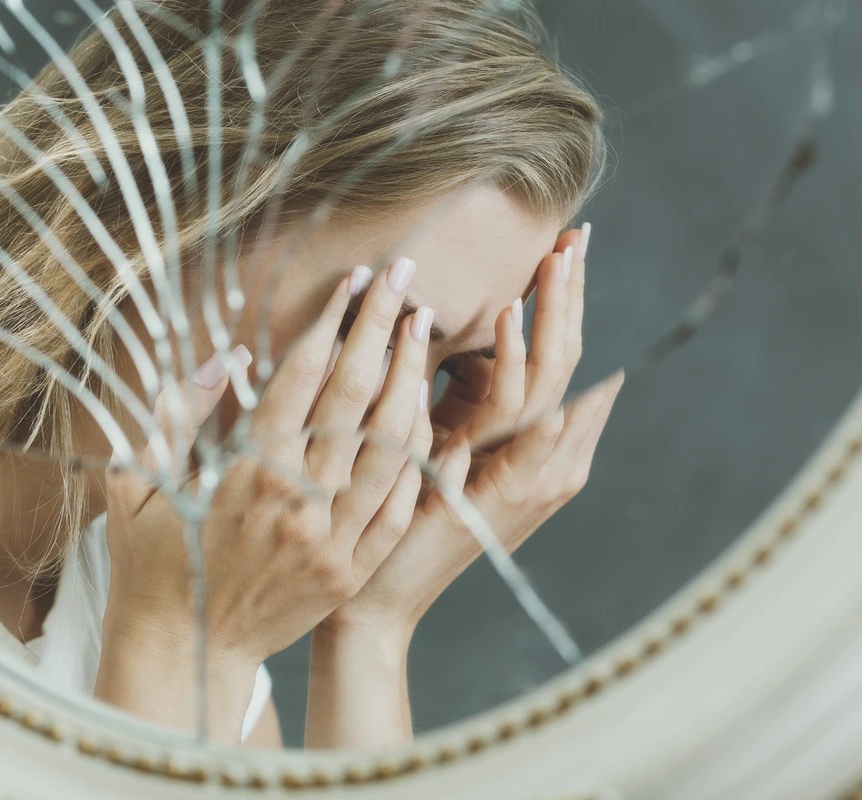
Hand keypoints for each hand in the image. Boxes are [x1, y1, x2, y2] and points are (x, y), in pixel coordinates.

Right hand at [96, 258, 432, 737]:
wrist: (181, 651)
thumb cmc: (151, 562)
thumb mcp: (137, 481)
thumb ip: (176, 414)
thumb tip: (223, 357)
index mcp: (247, 472)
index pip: (302, 377)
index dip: (333, 321)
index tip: (354, 281)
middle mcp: (298, 501)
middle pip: (355, 399)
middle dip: (381, 330)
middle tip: (405, 281)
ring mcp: (331, 540)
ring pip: (389, 448)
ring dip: (409, 385)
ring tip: (423, 335)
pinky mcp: (349, 571)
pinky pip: (397, 506)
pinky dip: (415, 459)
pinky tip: (422, 419)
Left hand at [323, 226, 622, 635]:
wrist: (372, 594)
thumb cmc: (388, 519)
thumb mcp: (424, 443)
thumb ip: (446, 396)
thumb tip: (435, 326)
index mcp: (520, 441)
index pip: (556, 358)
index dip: (565, 303)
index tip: (564, 245)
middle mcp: (537, 455)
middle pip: (569, 358)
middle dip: (573, 296)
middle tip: (575, 236)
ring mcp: (524, 473)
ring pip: (555, 376)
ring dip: (557, 312)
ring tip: (555, 257)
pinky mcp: (494, 484)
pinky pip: (512, 412)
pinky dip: (513, 358)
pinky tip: (504, 313)